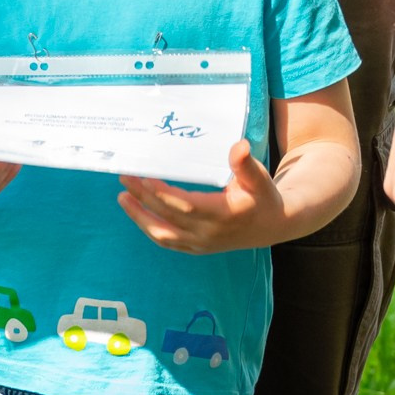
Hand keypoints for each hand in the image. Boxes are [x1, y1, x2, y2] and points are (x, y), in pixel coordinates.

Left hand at [118, 141, 289, 255]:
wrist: (272, 226)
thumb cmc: (263, 197)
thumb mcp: (259, 178)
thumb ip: (246, 164)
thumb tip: (238, 146)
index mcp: (223, 214)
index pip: (185, 205)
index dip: (162, 194)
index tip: (143, 178)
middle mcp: (209, 233)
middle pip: (168, 217)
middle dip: (143, 197)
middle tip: (124, 177)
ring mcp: (201, 244)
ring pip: (162, 235)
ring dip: (139, 217)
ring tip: (122, 197)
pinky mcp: (196, 248)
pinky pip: (167, 241)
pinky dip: (150, 227)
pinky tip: (137, 211)